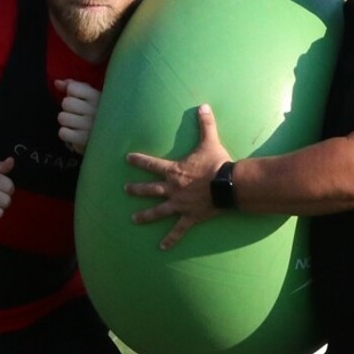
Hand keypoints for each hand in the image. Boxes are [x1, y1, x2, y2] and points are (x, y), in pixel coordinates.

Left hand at [56, 79, 100, 153]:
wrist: (113, 137)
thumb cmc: (97, 113)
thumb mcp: (90, 96)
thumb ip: (73, 86)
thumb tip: (57, 83)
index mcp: (97, 96)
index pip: (72, 88)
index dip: (71, 94)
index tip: (81, 101)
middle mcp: (94, 110)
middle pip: (66, 103)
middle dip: (68, 109)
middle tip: (78, 114)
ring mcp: (89, 126)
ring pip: (62, 117)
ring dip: (66, 122)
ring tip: (76, 124)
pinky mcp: (83, 140)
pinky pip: (63, 133)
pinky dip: (66, 134)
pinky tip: (75, 134)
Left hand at [125, 103, 229, 249]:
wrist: (228, 185)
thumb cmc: (217, 163)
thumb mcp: (210, 141)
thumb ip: (205, 124)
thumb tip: (204, 106)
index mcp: (174, 171)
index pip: (151, 163)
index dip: (139, 160)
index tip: (127, 158)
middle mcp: (172, 189)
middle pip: (150, 189)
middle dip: (136, 189)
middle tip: (125, 189)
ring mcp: (180, 204)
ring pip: (158, 211)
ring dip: (145, 215)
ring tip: (133, 219)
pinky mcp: (189, 217)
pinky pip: (177, 230)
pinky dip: (170, 239)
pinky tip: (161, 248)